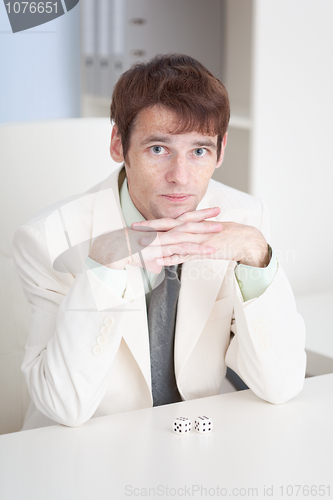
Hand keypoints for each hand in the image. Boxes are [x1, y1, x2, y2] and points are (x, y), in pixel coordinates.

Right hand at [88, 223, 215, 273]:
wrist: (111, 251)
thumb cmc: (124, 252)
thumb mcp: (142, 256)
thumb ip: (154, 259)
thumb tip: (160, 264)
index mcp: (159, 230)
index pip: (180, 220)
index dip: (194, 215)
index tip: (207, 212)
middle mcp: (162, 232)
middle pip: (187, 222)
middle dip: (204, 217)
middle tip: (219, 211)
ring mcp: (162, 239)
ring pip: (188, 233)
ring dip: (206, 231)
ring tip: (220, 229)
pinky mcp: (161, 248)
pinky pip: (182, 247)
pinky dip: (197, 248)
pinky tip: (209, 249)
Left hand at [132, 207, 269, 267]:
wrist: (243, 239)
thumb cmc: (226, 235)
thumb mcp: (207, 230)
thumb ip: (194, 232)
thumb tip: (184, 234)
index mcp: (192, 224)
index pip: (168, 221)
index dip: (152, 222)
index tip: (138, 224)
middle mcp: (191, 229)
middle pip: (166, 227)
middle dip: (148, 228)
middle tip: (133, 229)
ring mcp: (195, 240)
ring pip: (172, 240)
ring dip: (155, 242)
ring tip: (140, 244)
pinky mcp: (201, 251)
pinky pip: (183, 256)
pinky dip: (171, 258)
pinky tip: (159, 261)